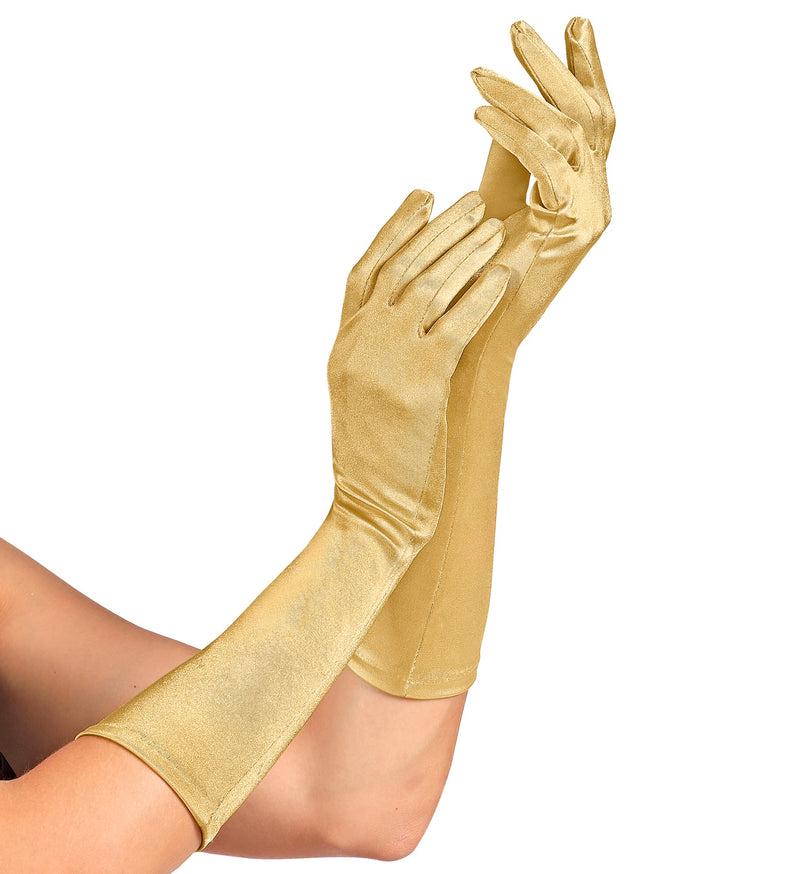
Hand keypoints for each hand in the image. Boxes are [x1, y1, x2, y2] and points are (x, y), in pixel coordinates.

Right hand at [328, 189, 508, 545]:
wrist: (369, 510)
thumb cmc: (374, 462)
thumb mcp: (362, 397)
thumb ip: (379, 352)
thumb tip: (419, 317)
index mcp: (343, 345)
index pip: (364, 270)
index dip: (394, 228)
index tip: (423, 196)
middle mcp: (359, 344)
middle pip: (402, 267)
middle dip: (441, 229)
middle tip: (474, 201)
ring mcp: (387, 361)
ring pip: (430, 286)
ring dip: (467, 251)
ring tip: (496, 226)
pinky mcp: (420, 384)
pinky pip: (458, 323)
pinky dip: (484, 293)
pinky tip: (506, 273)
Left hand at [472, 16, 614, 346]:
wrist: (478, 330)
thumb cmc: (479, 269)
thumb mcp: (496, 197)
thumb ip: (510, 151)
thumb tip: (500, 98)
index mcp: (585, 189)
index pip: (595, 118)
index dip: (586, 69)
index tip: (573, 23)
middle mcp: (599, 197)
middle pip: (592, 114)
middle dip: (556, 66)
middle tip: (517, 28)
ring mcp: (595, 214)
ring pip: (573, 131)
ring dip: (523, 94)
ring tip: (477, 74)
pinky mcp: (579, 230)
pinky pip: (549, 164)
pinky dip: (513, 132)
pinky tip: (479, 112)